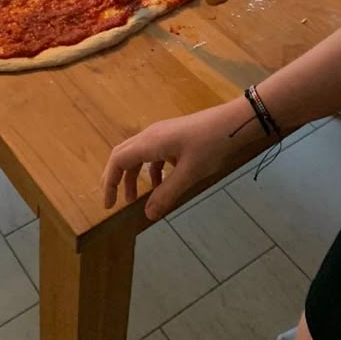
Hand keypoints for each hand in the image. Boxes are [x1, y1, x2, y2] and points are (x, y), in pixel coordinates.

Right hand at [101, 102, 247, 220]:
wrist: (231, 124)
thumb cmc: (210, 146)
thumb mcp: (189, 174)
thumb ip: (167, 194)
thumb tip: (147, 215)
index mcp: (149, 143)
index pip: (118, 161)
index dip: (110, 183)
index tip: (109, 206)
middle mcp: (150, 136)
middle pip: (122, 155)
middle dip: (114, 178)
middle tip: (113, 202)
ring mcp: (161, 135)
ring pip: (136, 155)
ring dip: (132, 176)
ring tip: (135, 199)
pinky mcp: (172, 137)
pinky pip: (151, 154)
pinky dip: (149, 171)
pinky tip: (160, 185)